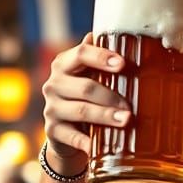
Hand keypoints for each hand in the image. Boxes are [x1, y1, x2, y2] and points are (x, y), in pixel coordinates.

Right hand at [42, 33, 131, 161]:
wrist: (67, 130)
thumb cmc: (86, 96)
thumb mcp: (91, 76)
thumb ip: (102, 59)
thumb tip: (124, 36)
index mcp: (64, 65)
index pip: (81, 53)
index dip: (101, 57)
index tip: (123, 64)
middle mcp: (54, 84)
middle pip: (85, 87)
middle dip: (110, 96)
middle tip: (131, 106)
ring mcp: (51, 108)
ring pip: (81, 111)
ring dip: (105, 116)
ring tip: (126, 120)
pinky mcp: (53, 131)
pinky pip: (73, 137)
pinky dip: (88, 142)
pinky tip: (101, 146)